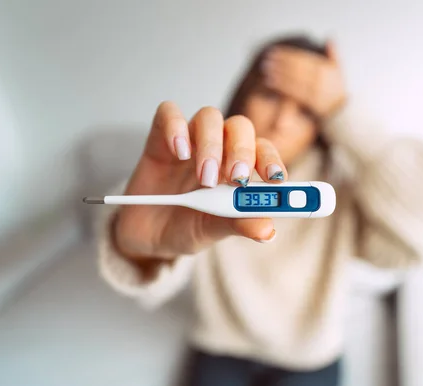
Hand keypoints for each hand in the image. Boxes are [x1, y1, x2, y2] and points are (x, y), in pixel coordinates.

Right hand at [113, 102, 287, 278]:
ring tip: (205, 179)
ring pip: (209, 117)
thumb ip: (239, 224)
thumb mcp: (213, 230)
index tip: (275, 179)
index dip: (272, 160)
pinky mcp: (160, 137)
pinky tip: (179, 152)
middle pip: (239, 128)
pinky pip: (169, 113)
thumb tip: (268, 230)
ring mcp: (190, 140)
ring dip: (211, 145)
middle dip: (241, 151)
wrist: (148, 235)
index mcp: (240, 168)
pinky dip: (176, 127)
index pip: (264, 150)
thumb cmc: (187, 227)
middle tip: (236, 178)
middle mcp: (219, 148)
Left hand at [261, 40, 346, 118]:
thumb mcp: (339, 75)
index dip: (288, 54)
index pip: (304, 58)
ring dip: (279, 72)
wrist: (343, 118)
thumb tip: (329, 38)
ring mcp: (319, 92)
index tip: (274, 51)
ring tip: (265, 68)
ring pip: (295, 79)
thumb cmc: (336, 95)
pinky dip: (281, 86)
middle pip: (298, 67)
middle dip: (281, 62)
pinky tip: (269, 81)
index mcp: (328, 70)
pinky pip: (294, 92)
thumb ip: (334, 57)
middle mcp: (324, 79)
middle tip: (267, 58)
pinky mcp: (313, 104)